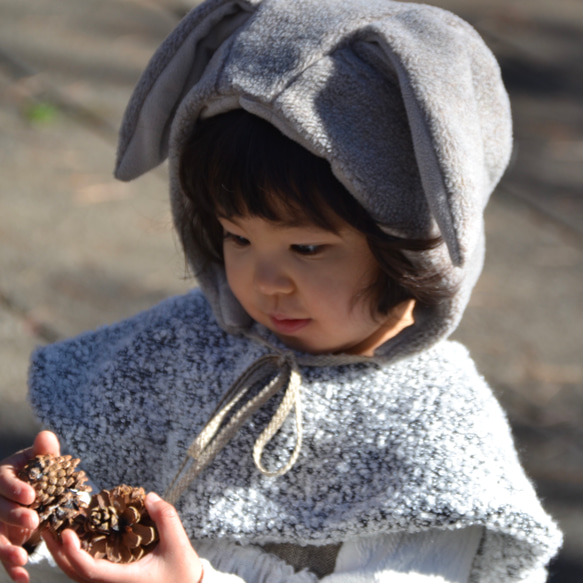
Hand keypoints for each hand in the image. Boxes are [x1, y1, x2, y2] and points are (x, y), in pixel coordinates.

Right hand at [0, 431, 60, 582]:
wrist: (34, 493)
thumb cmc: (39, 472)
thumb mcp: (43, 461)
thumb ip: (45, 452)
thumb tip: (45, 436)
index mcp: (3, 476)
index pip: (2, 481)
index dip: (14, 488)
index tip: (31, 496)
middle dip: (12, 516)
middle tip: (33, 520)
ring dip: (5, 549)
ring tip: (22, 557)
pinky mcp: (2, 539)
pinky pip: (3, 554)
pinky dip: (12, 568)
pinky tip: (23, 578)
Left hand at [44, 493, 203, 582]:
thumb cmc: (181, 573)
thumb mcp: (177, 544)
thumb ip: (165, 518)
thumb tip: (149, 497)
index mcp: (122, 581)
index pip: (89, 570)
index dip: (74, 552)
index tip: (67, 533)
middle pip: (73, 573)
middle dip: (58, 550)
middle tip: (50, 524)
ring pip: (76, 573)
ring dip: (64, 553)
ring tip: (58, 528)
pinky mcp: (112, 582)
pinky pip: (86, 571)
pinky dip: (76, 555)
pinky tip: (77, 538)